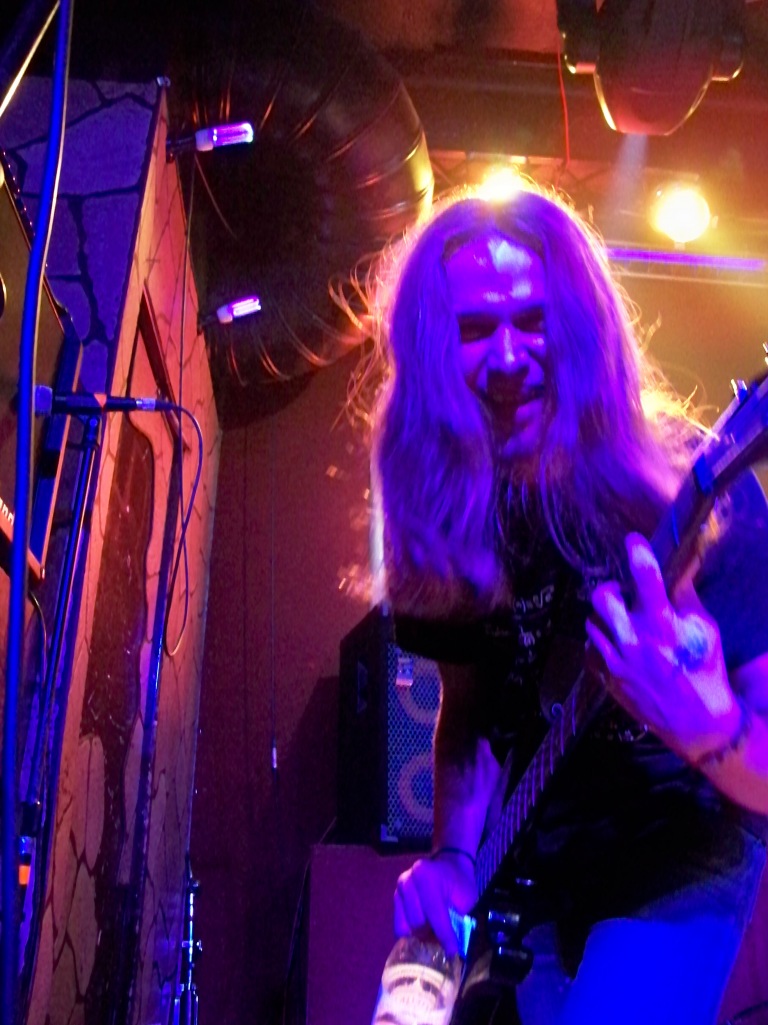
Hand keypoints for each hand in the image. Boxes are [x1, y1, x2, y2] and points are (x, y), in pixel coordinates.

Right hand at [394, 850, 477, 956]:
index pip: (434, 913)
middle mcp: (407, 880)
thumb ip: (458, 919)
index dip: (444, 935)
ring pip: (406, 927)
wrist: (448, 864)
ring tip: (433, 933)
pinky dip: (412, 931)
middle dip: (431, 935)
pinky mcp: (395, 897)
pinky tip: (424, 928)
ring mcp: (399, 888)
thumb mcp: (466, 899)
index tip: (452, 952)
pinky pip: (400, 925)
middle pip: (417, 922)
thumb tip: (453, 949)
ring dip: (421, 935)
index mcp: (426, 875)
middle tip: (444, 941)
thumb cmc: (459, 882)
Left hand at [586, 533, 740, 761]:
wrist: (695, 721)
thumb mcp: (705, 630)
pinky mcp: (606, 677)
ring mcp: (616, 660)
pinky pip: (591, 649)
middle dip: (610, 589)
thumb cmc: (705, 670)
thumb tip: (678, 568)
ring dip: (605, 618)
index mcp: (662, 625)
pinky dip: (601, 643)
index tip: (633, 541)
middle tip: (622, 594)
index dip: (637, 553)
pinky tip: (617, 646)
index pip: (645, 578)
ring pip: (592, 622)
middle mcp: (633, 640)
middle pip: (602, 597)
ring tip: (623, 624)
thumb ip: (686, 598)